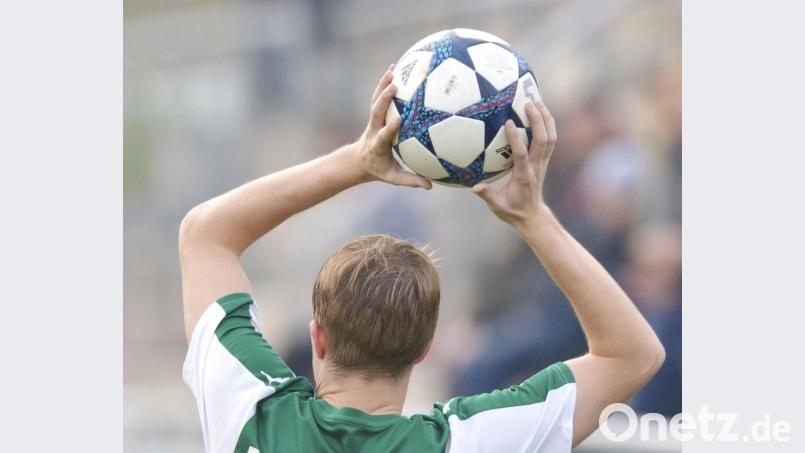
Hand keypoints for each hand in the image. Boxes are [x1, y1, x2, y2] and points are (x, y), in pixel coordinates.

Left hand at [350, 65, 431, 189]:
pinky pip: (378, 96)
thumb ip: (410, 181)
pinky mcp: (374, 114)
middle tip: (395, 86)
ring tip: (392, 70)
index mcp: (377, 145)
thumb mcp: (393, 178)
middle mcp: (373, 130)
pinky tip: (393, 69)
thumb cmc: (379, 169)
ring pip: (375, 100)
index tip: (398, 119)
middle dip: (384, 99)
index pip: (383, 135)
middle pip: (376, 112)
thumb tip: (430, 186)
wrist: (359, 161)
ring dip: (382, 85)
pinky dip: (384, 83)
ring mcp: (372, 120)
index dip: (389, 127)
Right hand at [471, 100, 556, 228]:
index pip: (521, 155)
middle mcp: (537, 167)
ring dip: (546, 118)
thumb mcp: (497, 206)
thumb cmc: (512, 211)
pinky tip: (540, 111)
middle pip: (543, 140)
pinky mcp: (545, 160)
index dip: (516, 138)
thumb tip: (474, 187)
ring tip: (537, 100)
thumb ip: (487, 195)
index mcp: (523, 177)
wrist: (532, 217)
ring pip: (551, 137)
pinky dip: (548, 124)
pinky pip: (550, 139)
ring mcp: (543, 163)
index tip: (508, 122)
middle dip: (538, 120)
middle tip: (528, 102)